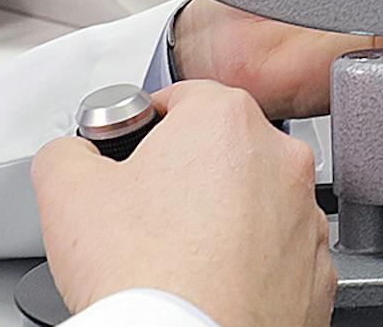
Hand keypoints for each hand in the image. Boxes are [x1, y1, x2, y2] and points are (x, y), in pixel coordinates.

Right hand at [33, 81, 334, 326]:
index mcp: (226, 120)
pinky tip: (211, 284)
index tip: (128, 157)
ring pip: (255, 204)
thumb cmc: (146, 277)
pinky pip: (277, 257)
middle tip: (147, 216)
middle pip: (222, 150)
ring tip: (178, 258)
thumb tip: (72, 155)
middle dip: (186, 176)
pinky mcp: (316, 276)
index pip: (179, 99)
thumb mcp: (66, 191)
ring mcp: (304, 221)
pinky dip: (250, 266)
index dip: (143, 128)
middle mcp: (280, 161)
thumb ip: (68, 151)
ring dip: (223, 220)